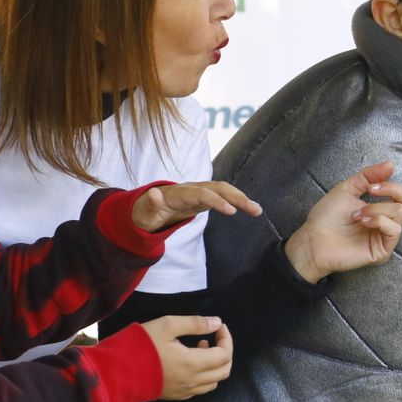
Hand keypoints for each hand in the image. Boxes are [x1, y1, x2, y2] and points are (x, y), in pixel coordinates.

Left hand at [132, 181, 261, 232]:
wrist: (146, 209)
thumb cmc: (145, 213)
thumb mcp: (143, 213)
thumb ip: (150, 204)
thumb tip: (152, 193)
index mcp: (178, 193)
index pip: (201, 194)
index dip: (216, 201)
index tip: (231, 211)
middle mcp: (191, 189)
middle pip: (217, 188)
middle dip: (236, 197)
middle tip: (254, 209)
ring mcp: (198, 192)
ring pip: (223, 190)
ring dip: (241, 198)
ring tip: (258, 210)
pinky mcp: (203, 199)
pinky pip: (223, 196)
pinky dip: (237, 201)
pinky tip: (251, 208)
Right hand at [140, 315, 233, 399]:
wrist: (115, 372)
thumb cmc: (140, 346)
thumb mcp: (167, 325)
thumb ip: (195, 323)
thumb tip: (217, 323)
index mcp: (193, 364)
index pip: (225, 354)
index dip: (227, 338)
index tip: (219, 326)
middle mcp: (192, 381)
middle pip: (224, 371)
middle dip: (224, 351)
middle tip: (213, 336)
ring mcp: (184, 391)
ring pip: (213, 382)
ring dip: (214, 364)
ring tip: (200, 346)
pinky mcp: (175, 396)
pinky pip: (200, 388)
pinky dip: (204, 375)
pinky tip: (190, 361)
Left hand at [283, 160, 401, 282]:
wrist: (313, 240)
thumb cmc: (327, 217)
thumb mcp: (347, 188)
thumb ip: (369, 176)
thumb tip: (392, 165)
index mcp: (383, 206)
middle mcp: (389, 220)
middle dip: (393, 189)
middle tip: (371, 190)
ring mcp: (387, 236)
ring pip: (399, 212)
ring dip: (376, 208)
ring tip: (356, 215)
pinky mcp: (384, 250)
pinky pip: (394, 229)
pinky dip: (379, 220)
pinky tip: (362, 222)